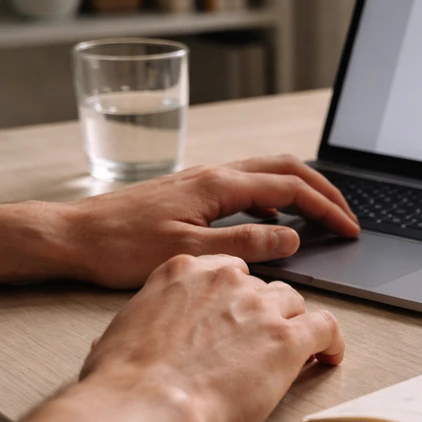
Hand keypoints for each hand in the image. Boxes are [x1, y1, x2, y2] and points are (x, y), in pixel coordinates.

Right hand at [25, 254, 344, 421]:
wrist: (143, 407)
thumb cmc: (123, 381)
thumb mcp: (118, 334)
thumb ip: (142, 323)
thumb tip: (125, 340)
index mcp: (185, 271)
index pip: (227, 272)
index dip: (234, 298)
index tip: (237, 316)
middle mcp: (227, 280)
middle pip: (262, 288)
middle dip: (262, 315)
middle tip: (256, 346)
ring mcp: (260, 307)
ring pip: (294, 305)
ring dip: (292, 327)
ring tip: (291, 354)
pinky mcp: (287, 338)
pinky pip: (326, 327)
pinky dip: (332, 342)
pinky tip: (329, 356)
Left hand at [63, 155, 359, 287]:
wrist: (73, 236)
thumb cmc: (121, 246)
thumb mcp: (189, 253)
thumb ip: (245, 245)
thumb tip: (291, 239)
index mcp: (219, 185)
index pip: (290, 189)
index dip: (326, 208)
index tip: (349, 228)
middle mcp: (214, 174)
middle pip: (286, 168)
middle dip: (323, 189)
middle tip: (347, 216)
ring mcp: (203, 180)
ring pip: (267, 173)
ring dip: (300, 190)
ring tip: (321, 216)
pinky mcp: (192, 192)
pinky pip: (247, 186)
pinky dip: (274, 200)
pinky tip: (273, 226)